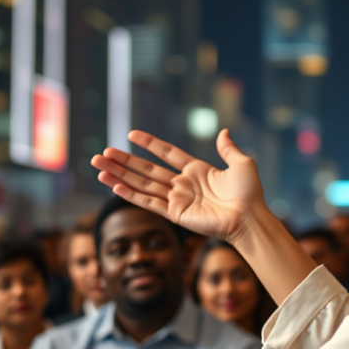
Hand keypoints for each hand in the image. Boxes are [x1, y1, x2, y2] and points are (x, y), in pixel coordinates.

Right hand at [92, 129, 266, 243]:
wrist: (249, 218)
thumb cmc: (249, 193)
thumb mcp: (241, 164)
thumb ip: (228, 148)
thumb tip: (223, 131)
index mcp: (197, 170)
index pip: (167, 153)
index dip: (149, 144)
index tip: (131, 134)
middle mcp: (183, 184)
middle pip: (147, 170)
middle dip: (123, 162)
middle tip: (102, 153)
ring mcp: (177, 199)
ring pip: (142, 185)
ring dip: (119, 176)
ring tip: (98, 167)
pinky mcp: (175, 214)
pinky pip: (148, 203)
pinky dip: (131, 195)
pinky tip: (114, 186)